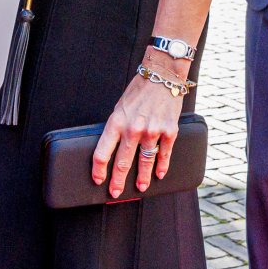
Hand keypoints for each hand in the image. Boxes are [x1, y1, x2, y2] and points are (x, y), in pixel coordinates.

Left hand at [91, 73, 184, 198]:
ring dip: (142, 178)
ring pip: (145, 162)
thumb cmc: (138, 92)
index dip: (99, 170)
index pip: (103, 152)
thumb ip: (117, 128)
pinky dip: (162, 166)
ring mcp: (153, 131)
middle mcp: (133, 128)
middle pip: (123, 162)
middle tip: (115, 193)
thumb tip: (113, 150)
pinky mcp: (169, 131)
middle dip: (117, 181)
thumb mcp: (120, 108)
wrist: (162, 75)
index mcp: (116, 122)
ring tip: (140, 188)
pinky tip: (160, 174)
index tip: (98, 180)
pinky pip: (164, 154)